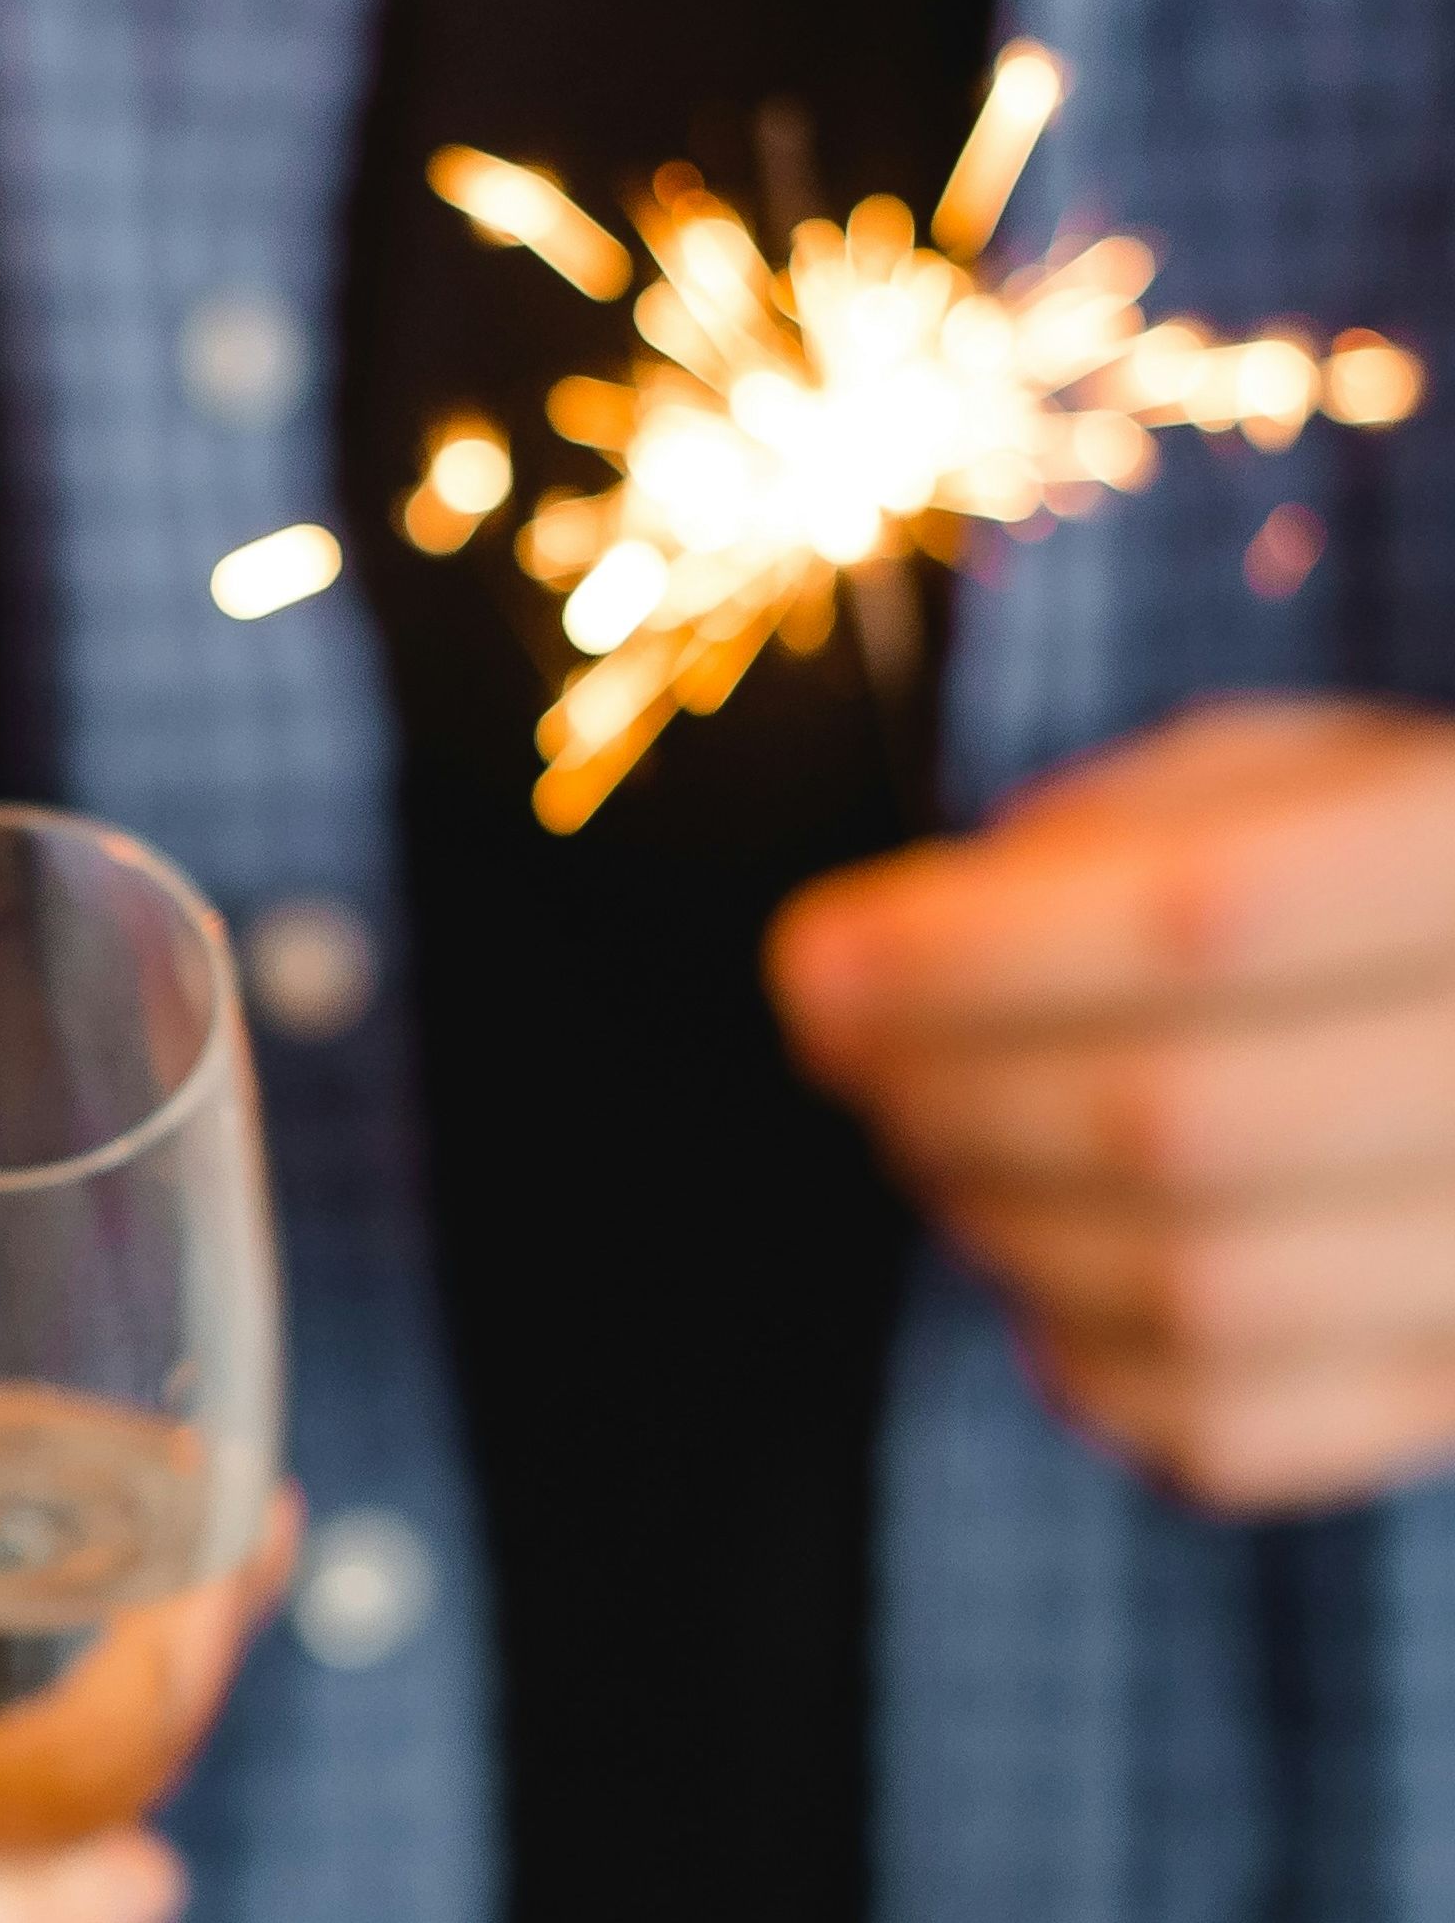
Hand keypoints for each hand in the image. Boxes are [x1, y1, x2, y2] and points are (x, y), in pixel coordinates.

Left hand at [774, 697, 1454, 1511]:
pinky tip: (1044, 1288)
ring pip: (1201, 1293)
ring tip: (931, 1145)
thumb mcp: (1316, 777)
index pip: (1206, 918)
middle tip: (850, 1054)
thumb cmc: (1415, 878)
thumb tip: (916, 934)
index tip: (815, 961)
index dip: (969, 953)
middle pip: (1179, 1121)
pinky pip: (1245, 1433)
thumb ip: (1135, 824)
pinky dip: (1093, 1369)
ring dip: (999, 1222)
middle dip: (951, 1091)